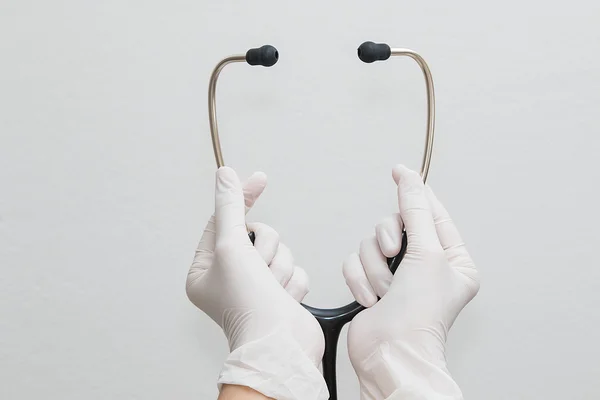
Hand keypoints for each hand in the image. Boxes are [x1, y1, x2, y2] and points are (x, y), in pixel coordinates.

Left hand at [186, 167, 327, 399]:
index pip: (223, 221)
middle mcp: (229, 278)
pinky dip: (292, 282)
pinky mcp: (279, 294)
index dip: (243, 199)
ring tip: (270, 289)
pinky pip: (295, 269)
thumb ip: (230, 207)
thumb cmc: (249, 305)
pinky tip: (282, 299)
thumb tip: (225, 176)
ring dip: (279, 268)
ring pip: (280, 252)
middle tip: (257, 267)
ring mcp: (256, 287)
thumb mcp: (232, 245)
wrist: (281, 345)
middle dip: (265, 250)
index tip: (259, 179)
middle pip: (258, 236)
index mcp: (205, 269)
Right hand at [343, 165, 479, 399]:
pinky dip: (361, 280)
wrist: (390, 352)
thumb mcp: (426, 252)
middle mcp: (423, 266)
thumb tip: (410, 178)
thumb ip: (414, 210)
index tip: (400, 171)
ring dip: (375, 268)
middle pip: (394, 226)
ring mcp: (396, 277)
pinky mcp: (371, 285)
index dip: (415, 193)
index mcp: (450, 259)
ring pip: (371, 245)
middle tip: (395, 255)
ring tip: (387, 290)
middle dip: (389, 243)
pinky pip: (355, 263)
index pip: (431, 214)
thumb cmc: (420, 316)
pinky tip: (372, 300)